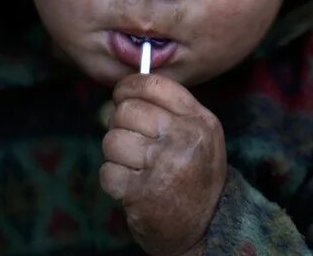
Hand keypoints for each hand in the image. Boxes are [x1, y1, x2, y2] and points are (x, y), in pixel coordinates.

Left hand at [100, 74, 226, 254]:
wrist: (205, 228)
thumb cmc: (194, 176)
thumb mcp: (197, 136)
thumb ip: (167, 110)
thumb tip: (118, 95)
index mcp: (200, 121)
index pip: (154, 85)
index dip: (129, 86)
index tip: (121, 95)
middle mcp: (185, 140)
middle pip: (127, 111)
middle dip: (120, 125)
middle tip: (132, 141)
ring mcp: (164, 167)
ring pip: (112, 140)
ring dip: (115, 155)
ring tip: (134, 167)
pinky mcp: (143, 194)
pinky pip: (107, 172)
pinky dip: (113, 180)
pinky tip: (130, 186)